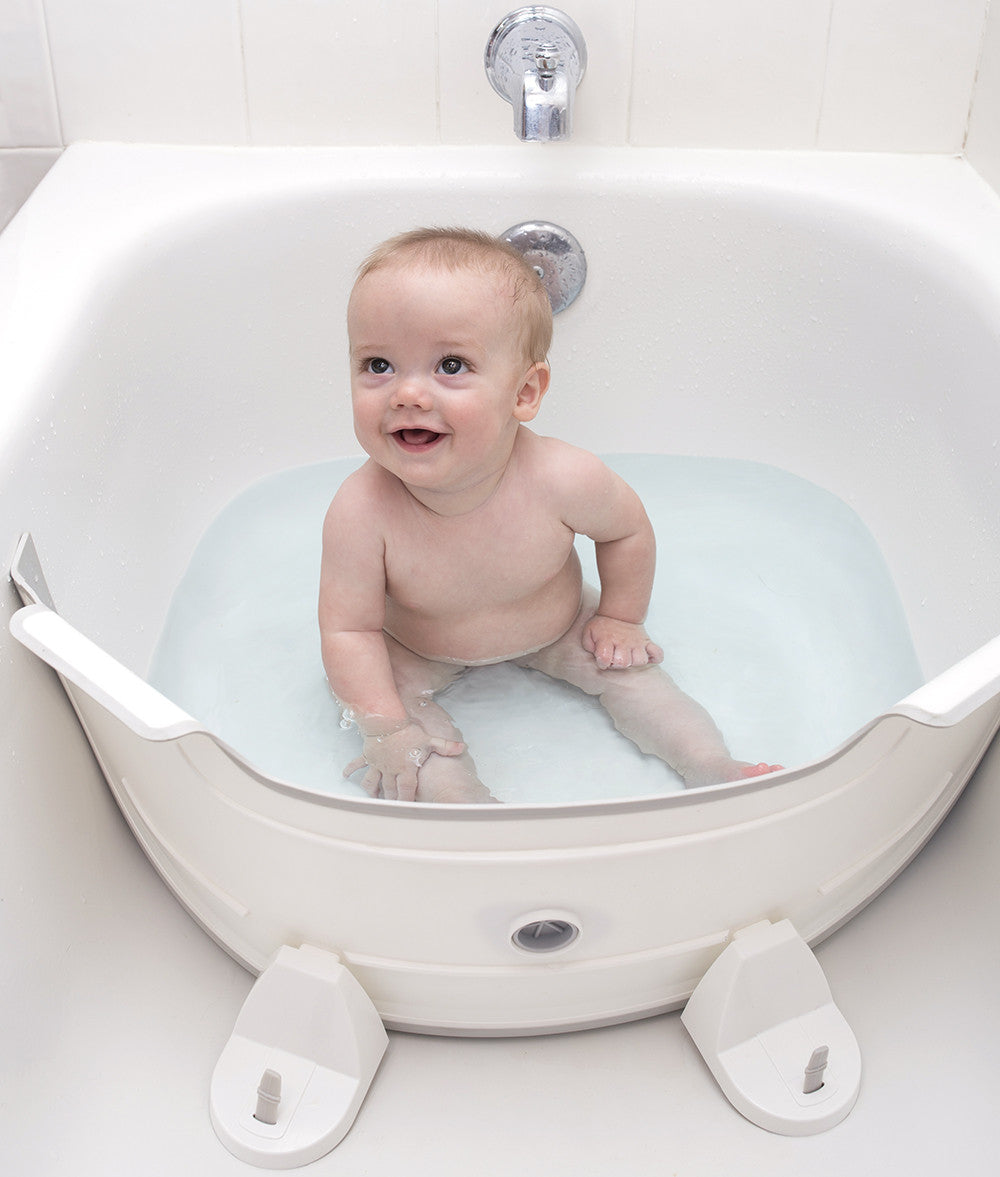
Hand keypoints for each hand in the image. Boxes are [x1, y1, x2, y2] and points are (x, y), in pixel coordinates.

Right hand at [344, 719, 465, 801]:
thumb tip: (462, 748)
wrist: (386, 721)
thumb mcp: (429, 739)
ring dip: (373, 792)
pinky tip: (345, 775)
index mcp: (405, 770)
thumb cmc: (408, 731)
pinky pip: (358, 766)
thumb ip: (445, 746)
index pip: (407, 792)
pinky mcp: (368, 756)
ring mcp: (377, 765)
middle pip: (390, 791)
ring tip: (373, 799)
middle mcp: (390, 771)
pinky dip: (351, 770)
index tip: (407, 810)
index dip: (407, 802)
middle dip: (391, 801)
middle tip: (391, 809)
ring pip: (373, 783)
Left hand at [582, 614, 664, 669]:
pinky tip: (647, 657)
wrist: (621, 611)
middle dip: (617, 664)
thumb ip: (588, 645)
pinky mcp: (646, 642)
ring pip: (640, 660)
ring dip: (635, 662)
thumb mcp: (589, 632)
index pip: (604, 659)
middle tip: (615, 658)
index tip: (602, 659)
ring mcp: (636, 643)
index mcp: (607, 640)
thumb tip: (595, 654)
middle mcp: (623, 643)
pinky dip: (655, 657)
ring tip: (629, 657)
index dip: (602, 663)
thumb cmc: (604, 624)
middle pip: (623, 662)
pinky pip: (657, 653)